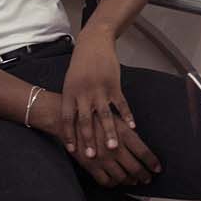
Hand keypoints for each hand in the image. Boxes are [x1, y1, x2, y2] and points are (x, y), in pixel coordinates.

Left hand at [59, 32, 160, 185]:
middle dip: (88, 139)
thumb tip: (69, 124)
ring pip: (104, 115)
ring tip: (113, 147)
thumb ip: (71, 102)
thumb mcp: (70, 83)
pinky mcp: (114, 84)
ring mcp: (100, 89)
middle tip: (92, 156)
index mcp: (70, 93)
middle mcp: (84, 93)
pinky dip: (127, 115)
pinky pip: (121, 103)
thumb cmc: (79, 66)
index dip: (70, 135)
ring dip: (109, 132)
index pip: (67, 119)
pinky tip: (133, 127)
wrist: (93, 43)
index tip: (73, 151)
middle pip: (85, 120)